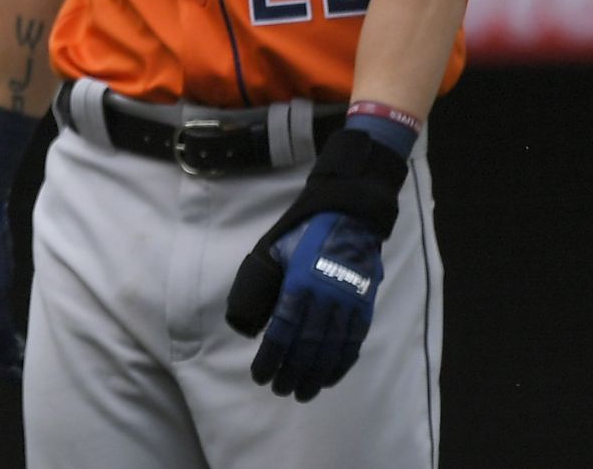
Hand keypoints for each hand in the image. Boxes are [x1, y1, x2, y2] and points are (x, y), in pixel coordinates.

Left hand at [238, 212, 384, 400]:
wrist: (348, 220)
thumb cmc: (304, 236)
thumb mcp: (274, 252)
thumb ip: (263, 284)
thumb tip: (250, 319)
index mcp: (299, 285)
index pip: (282, 331)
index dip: (270, 357)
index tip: (260, 375)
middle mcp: (325, 300)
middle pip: (306, 347)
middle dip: (291, 372)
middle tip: (279, 390)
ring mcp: (348, 306)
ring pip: (330, 350)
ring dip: (314, 376)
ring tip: (301, 393)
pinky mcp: (364, 309)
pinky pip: (352, 344)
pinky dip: (340, 365)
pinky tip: (327, 378)